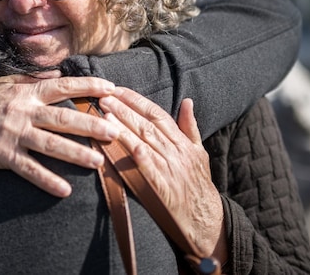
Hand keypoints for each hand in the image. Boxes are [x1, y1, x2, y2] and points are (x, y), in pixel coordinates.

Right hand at [0, 71, 119, 196]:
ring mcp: (13, 134)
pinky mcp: (2, 155)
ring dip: (76, 153)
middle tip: (115, 131)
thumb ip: (31, 79)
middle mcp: (22, 111)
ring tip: (98, 162)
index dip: (88, 86)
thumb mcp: (3, 84)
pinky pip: (29, 169)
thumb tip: (57, 73)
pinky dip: (47, 180)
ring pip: (50, 144)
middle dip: (91, 124)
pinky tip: (64, 190)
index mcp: (25, 93)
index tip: (111, 88)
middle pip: (63, 117)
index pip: (62, 86)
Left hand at [98, 88, 225, 258]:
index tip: (118, 90)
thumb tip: (187, 101)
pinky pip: (146, 167)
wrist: (205, 219)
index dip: (137, 100)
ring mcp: (169, 168)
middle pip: (147, 125)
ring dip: (123, 127)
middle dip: (124, 109)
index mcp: (183, 142)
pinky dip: (134, 153)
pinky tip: (120, 142)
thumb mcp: (199, 152)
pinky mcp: (162, 187)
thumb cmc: (198, 184)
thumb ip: (189, 127)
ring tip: (105, 114)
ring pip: (144, 142)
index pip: (157, 114)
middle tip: (104, 97)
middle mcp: (176, 152)